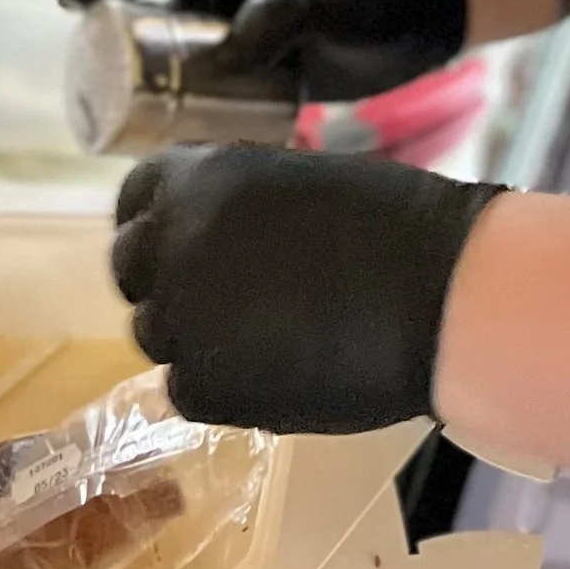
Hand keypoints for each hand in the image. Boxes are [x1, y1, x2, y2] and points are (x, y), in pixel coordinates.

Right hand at [60, 0, 468, 103]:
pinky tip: (188, 151)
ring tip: (128, 132)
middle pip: (159, 20)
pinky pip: (224, 94)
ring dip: (159, 92)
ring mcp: (253, 35)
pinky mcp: (275, 72)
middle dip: (121, 51)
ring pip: (187, 63)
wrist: (434, 3)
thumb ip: (283, 9)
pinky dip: (203, 117)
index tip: (68, 2)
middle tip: (93, 92)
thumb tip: (227, 53)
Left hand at [109, 144, 503, 431]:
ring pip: (156, 334)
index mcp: (197, 179)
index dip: (155, 223)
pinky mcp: (204, 386)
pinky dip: (221, 387)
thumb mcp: (295, 183)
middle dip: (166, 281)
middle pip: (130, 269)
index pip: (134, 199)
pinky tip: (275, 373)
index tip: (178, 243)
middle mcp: (172, 241)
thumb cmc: (394, 225)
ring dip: (195, 337)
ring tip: (263, 340)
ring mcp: (182, 317)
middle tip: (221, 300)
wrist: (439, 296)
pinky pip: (186, 389)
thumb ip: (236, 207)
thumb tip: (215, 235)